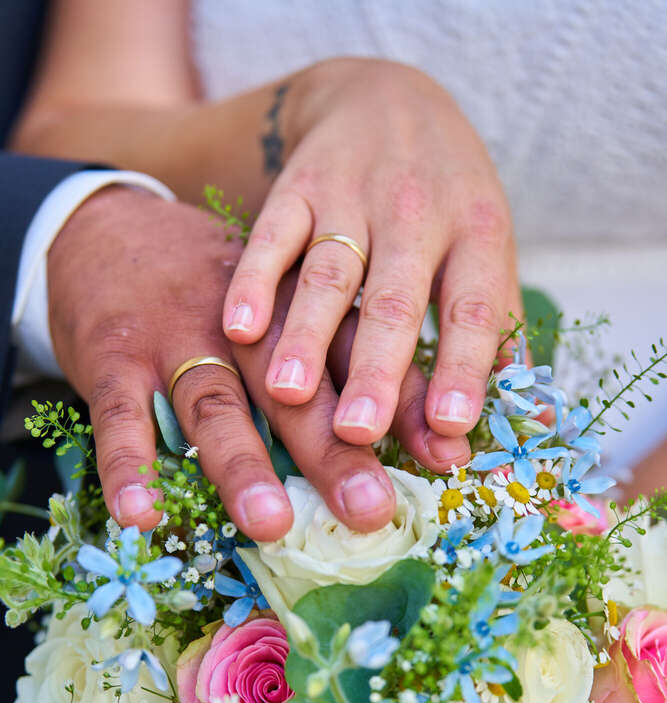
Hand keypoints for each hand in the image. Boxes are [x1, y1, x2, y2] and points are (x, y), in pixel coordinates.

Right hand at [48, 187, 464, 539]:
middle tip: (370, 509)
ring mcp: (177, 336)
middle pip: (293, 388)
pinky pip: (120, 414)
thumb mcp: (287, 307)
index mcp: (298, 308)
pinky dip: (127, 464)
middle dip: (332, 450)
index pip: (357, 357)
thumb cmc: (223, 292)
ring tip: (271, 523)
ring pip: (214, 402)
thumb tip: (433, 427)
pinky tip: (141, 514)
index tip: (445, 459)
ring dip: (242, 463)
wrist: (111, 232)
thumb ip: (345, 360)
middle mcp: (245, 323)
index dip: (402, 406)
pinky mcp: (115, 353)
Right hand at [223, 57, 520, 465]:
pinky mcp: (297, 186)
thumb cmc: (449, 200)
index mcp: (476, 233)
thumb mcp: (488, 250)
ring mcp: (352, 196)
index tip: (451, 426)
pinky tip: (238, 327)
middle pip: (394, 300)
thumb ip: (503, 333)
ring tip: (289, 393)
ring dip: (307, 334)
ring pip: (329, 273)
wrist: (389, 98)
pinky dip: (254, 279)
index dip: (463, 366)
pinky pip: (272, 234)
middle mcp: (416, 213)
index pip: (473, 308)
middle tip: (359, 432)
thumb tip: (533, 418)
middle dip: (376, 368)